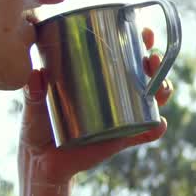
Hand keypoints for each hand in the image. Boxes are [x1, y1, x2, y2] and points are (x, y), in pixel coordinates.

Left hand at [20, 27, 174, 186]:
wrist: (42, 162)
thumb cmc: (37, 126)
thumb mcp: (34, 106)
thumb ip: (34, 93)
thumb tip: (36, 75)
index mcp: (96, 78)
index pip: (121, 53)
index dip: (136, 41)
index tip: (143, 33)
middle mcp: (113, 95)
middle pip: (142, 73)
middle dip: (155, 62)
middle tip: (152, 58)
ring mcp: (120, 116)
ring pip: (149, 99)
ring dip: (162, 90)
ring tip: (160, 88)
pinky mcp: (120, 139)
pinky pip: (142, 133)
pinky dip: (154, 129)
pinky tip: (159, 124)